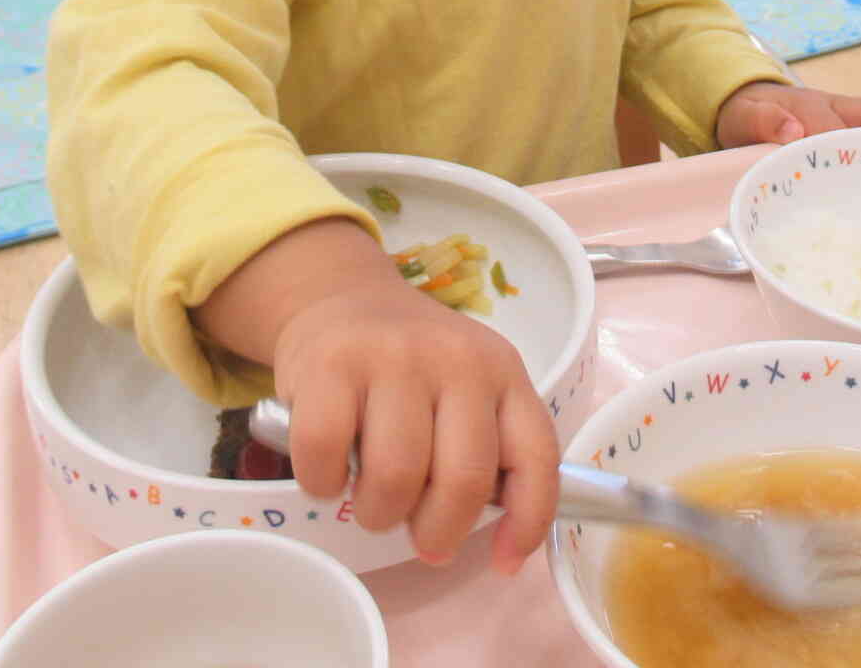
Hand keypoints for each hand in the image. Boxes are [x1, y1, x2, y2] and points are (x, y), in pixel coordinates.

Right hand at [194, 218, 558, 574]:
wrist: (340, 297)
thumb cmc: (409, 364)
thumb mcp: (468, 388)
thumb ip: (486, 448)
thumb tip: (502, 542)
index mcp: (503, 371)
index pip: (536, 455)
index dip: (528, 522)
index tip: (504, 562)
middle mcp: (456, 360)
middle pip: (464, 481)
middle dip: (439, 532)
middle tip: (419, 535)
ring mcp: (392, 358)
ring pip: (396, 479)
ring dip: (378, 513)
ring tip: (371, 498)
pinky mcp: (329, 365)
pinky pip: (327, 457)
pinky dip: (323, 484)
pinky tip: (329, 471)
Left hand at [714, 80, 860, 147]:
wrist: (752, 99)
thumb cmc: (749, 115)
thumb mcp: (744, 118)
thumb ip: (763, 122)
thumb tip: (792, 131)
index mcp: (806, 107)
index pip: (830, 126)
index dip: (843, 149)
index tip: (854, 178)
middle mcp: (835, 104)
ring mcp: (851, 107)